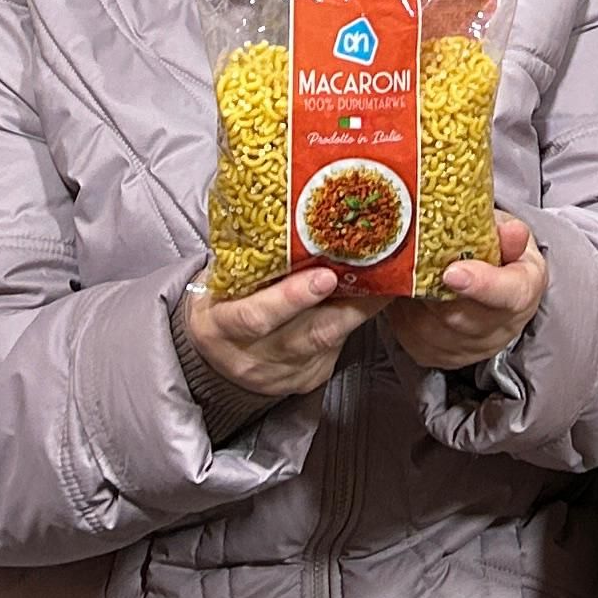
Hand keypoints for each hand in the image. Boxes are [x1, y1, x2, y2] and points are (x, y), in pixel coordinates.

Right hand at [180, 265, 378, 405]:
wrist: (214, 353)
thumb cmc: (221, 301)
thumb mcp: (220, 280)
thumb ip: (250, 260)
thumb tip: (295, 217)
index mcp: (220, 326)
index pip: (255, 317)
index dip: (291, 298)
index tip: (325, 277)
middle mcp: (251, 357)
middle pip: (303, 337)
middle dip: (343, 306)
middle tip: (373, 274)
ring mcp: (280, 374)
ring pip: (326, 344)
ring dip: (358, 311)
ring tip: (383, 281)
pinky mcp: (305, 380)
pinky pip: (334, 351)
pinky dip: (352, 322)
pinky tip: (369, 300)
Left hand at [387, 212, 546, 372]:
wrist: (491, 286)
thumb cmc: (498, 254)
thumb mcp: (507, 234)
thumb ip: (507, 234)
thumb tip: (512, 231)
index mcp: (523, 291)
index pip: (508, 295)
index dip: (480, 285)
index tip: (451, 273)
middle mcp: (502, 328)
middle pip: (461, 317)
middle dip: (433, 289)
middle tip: (413, 261)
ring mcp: (472, 349)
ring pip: (432, 329)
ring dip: (414, 301)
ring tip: (408, 274)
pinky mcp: (443, 358)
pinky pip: (414, 339)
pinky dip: (403, 316)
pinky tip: (406, 296)